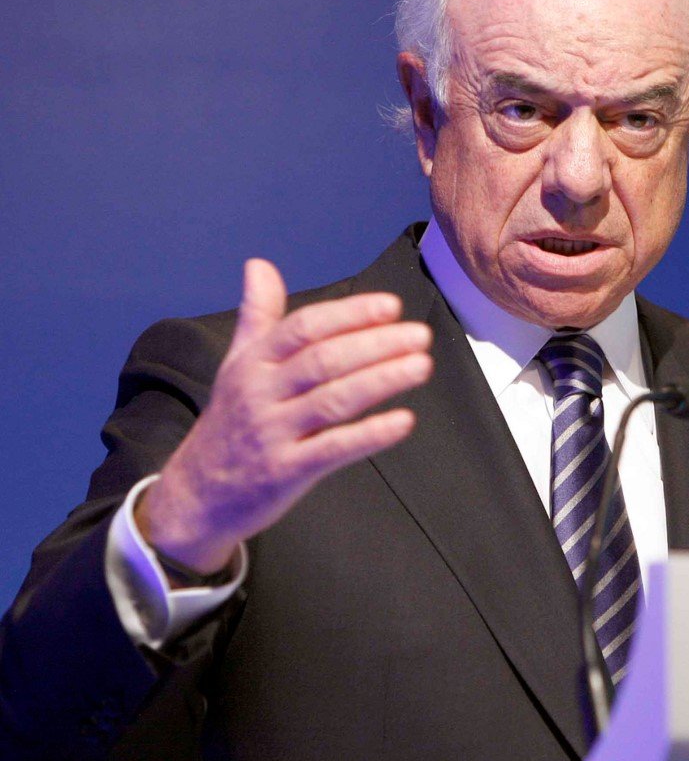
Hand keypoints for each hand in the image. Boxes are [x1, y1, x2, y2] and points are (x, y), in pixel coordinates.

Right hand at [137, 259, 432, 574]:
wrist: (195, 496)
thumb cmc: (229, 424)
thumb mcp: (236, 366)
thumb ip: (257, 315)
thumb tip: (259, 264)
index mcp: (252, 363)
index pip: (304, 328)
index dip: (349, 315)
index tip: (391, 307)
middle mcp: (260, 393)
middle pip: (324, 360)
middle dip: (376, 344)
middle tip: (420, 335)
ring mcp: (272, 433)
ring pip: (333, 400)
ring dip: (382, 380)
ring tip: (421, 365)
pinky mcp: (285, 472)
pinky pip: (333, 449)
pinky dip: (370, 434)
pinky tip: (404, 420)